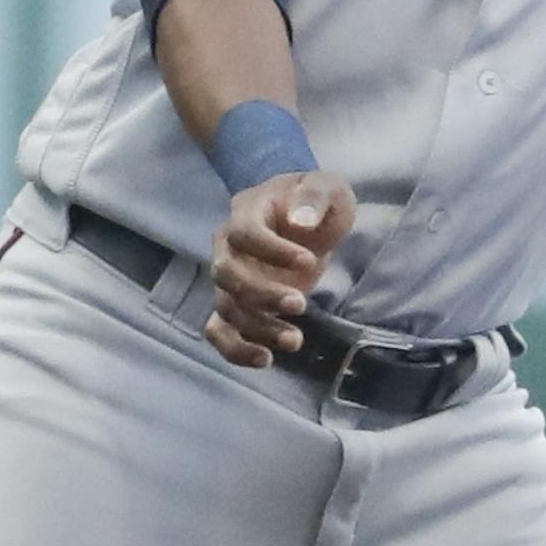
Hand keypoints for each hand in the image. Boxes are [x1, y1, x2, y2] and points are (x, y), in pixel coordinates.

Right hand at [204, 170, 356, 367]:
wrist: (303, 214)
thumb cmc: (313, 199)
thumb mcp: (326, 186)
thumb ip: (315, 196)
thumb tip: (301, 221)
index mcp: (246, 213)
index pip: (246, 234)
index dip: (272, 251)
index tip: (310, 263)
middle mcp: (227, 248)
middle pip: (226, 275)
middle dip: (261, 294)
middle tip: (300, 304)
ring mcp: (228, 279)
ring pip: (226, 307)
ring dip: (257, 328)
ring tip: (295, 341)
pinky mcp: (236, 304)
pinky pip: (219, 330)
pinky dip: (234, 349)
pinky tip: (265, 360)